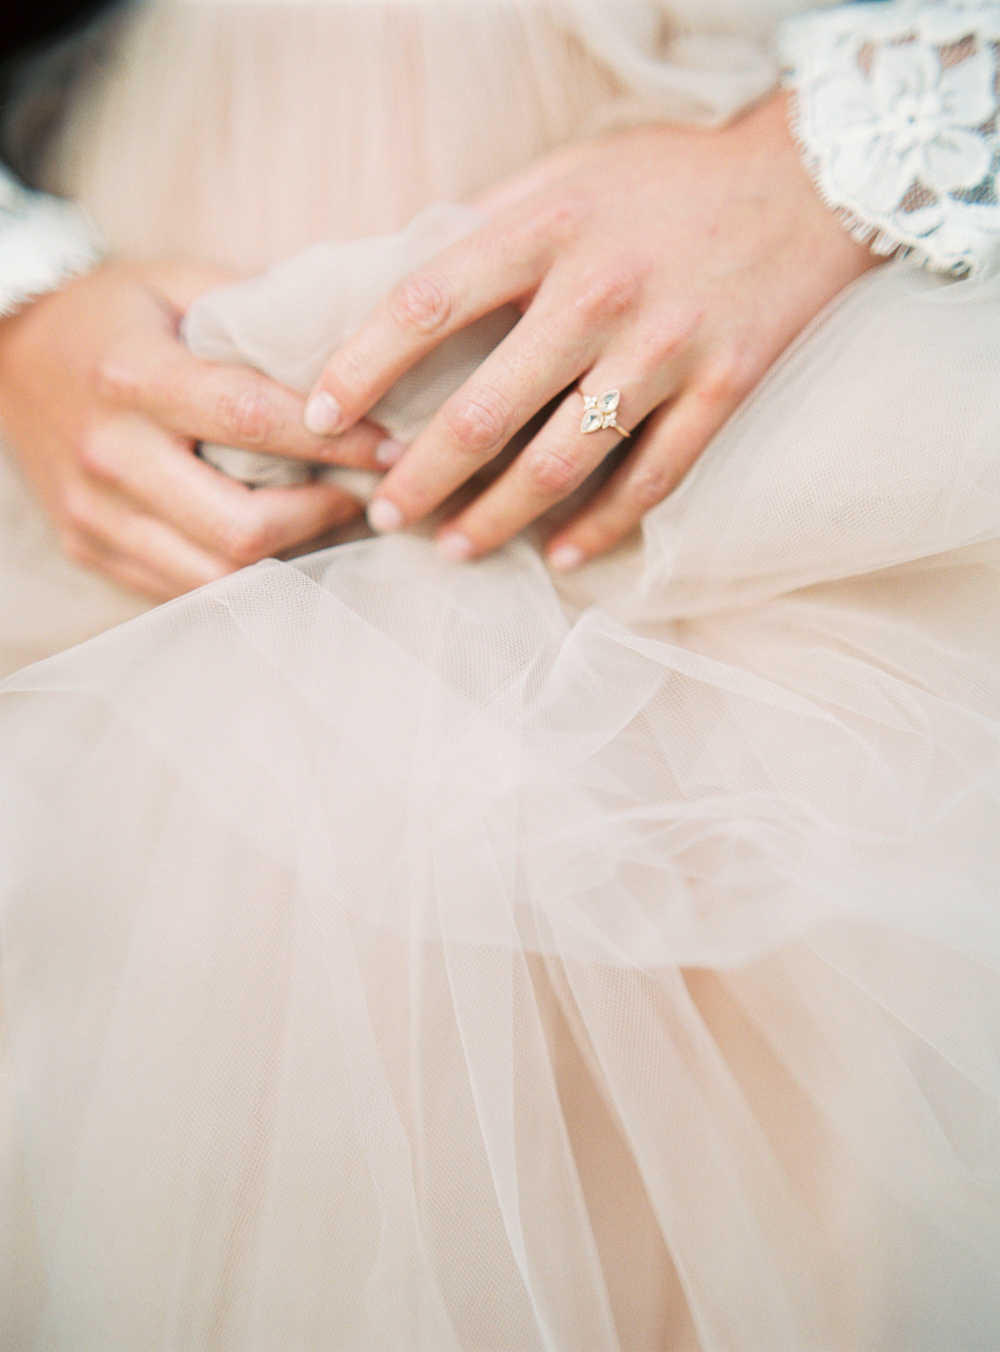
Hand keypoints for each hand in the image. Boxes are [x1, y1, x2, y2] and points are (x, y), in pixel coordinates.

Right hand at [0, 260, 383, 598]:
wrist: (6, 352)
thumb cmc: (110, 313)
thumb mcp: (178, 283)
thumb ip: (258, 317)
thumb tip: (358, 349)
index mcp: (134, 376)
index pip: (253, 422)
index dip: (336, 443)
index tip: (393, 447)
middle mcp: (111, 453)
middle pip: (240, 526)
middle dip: (320, 518)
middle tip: (363, 495)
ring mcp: (95, 513)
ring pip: (216, 576)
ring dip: (289, 557)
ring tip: (327, 522)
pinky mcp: (89, 547)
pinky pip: (182, 589)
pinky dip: (241, 576)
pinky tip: (277, 544)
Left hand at [307, 91, 882, 567]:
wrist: (809, 182)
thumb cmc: (668, 178)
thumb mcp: (567, 173)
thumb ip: (489, 226)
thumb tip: (398, 281)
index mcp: (546, 230)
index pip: (425, 305)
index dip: (360, 366)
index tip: (316, 413)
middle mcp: (600, 293)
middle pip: (484, 411)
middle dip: (420, 475)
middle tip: (384, 513)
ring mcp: (666, 349)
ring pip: (560, 463)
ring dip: (495, 519)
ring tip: (452, 548)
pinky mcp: (723, 389)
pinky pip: (651, 481)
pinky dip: (600, 528)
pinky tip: (558, 556)